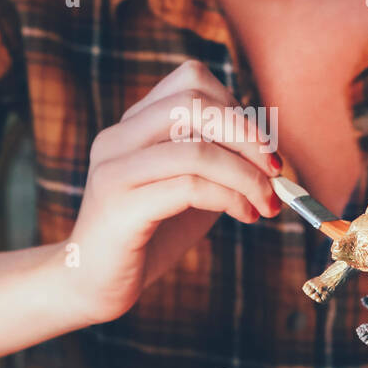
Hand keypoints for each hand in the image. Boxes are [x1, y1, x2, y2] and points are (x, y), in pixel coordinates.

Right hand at [57, 59, 280, 325]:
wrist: (92, 286)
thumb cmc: (148, 237)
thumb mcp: (189, 188)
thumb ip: (218, 161)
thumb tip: (270, 151)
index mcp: (133, 125)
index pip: (191, 80)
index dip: (237, 107)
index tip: (263, 146)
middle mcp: (118, 138)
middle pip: (193, 102)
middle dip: (247, 135)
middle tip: (275, 170)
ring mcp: (114, 170)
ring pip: (196, 148)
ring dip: (246, 174)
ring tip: (266, 201)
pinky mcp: (120, 207)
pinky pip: (189, 187)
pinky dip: (230, 198)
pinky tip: (245, 216)